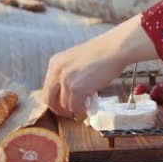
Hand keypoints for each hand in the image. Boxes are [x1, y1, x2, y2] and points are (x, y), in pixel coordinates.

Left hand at [43, 15, 158, 118]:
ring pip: (64, 105)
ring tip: (83, 110)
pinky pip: (75, 107)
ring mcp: (65, 80)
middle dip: (59, 110)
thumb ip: (68, 75)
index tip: (64, 105)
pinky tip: (88, 110)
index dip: (55, 100)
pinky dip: (81, 112)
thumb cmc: (101, 54)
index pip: (47, 88)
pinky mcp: (76, 89)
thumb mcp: (76, 62)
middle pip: (49, 100)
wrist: (114, 49)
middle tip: (70, 113)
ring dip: (73, 110)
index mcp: (54, 63)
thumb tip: (68, 94)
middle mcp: (56, 72)